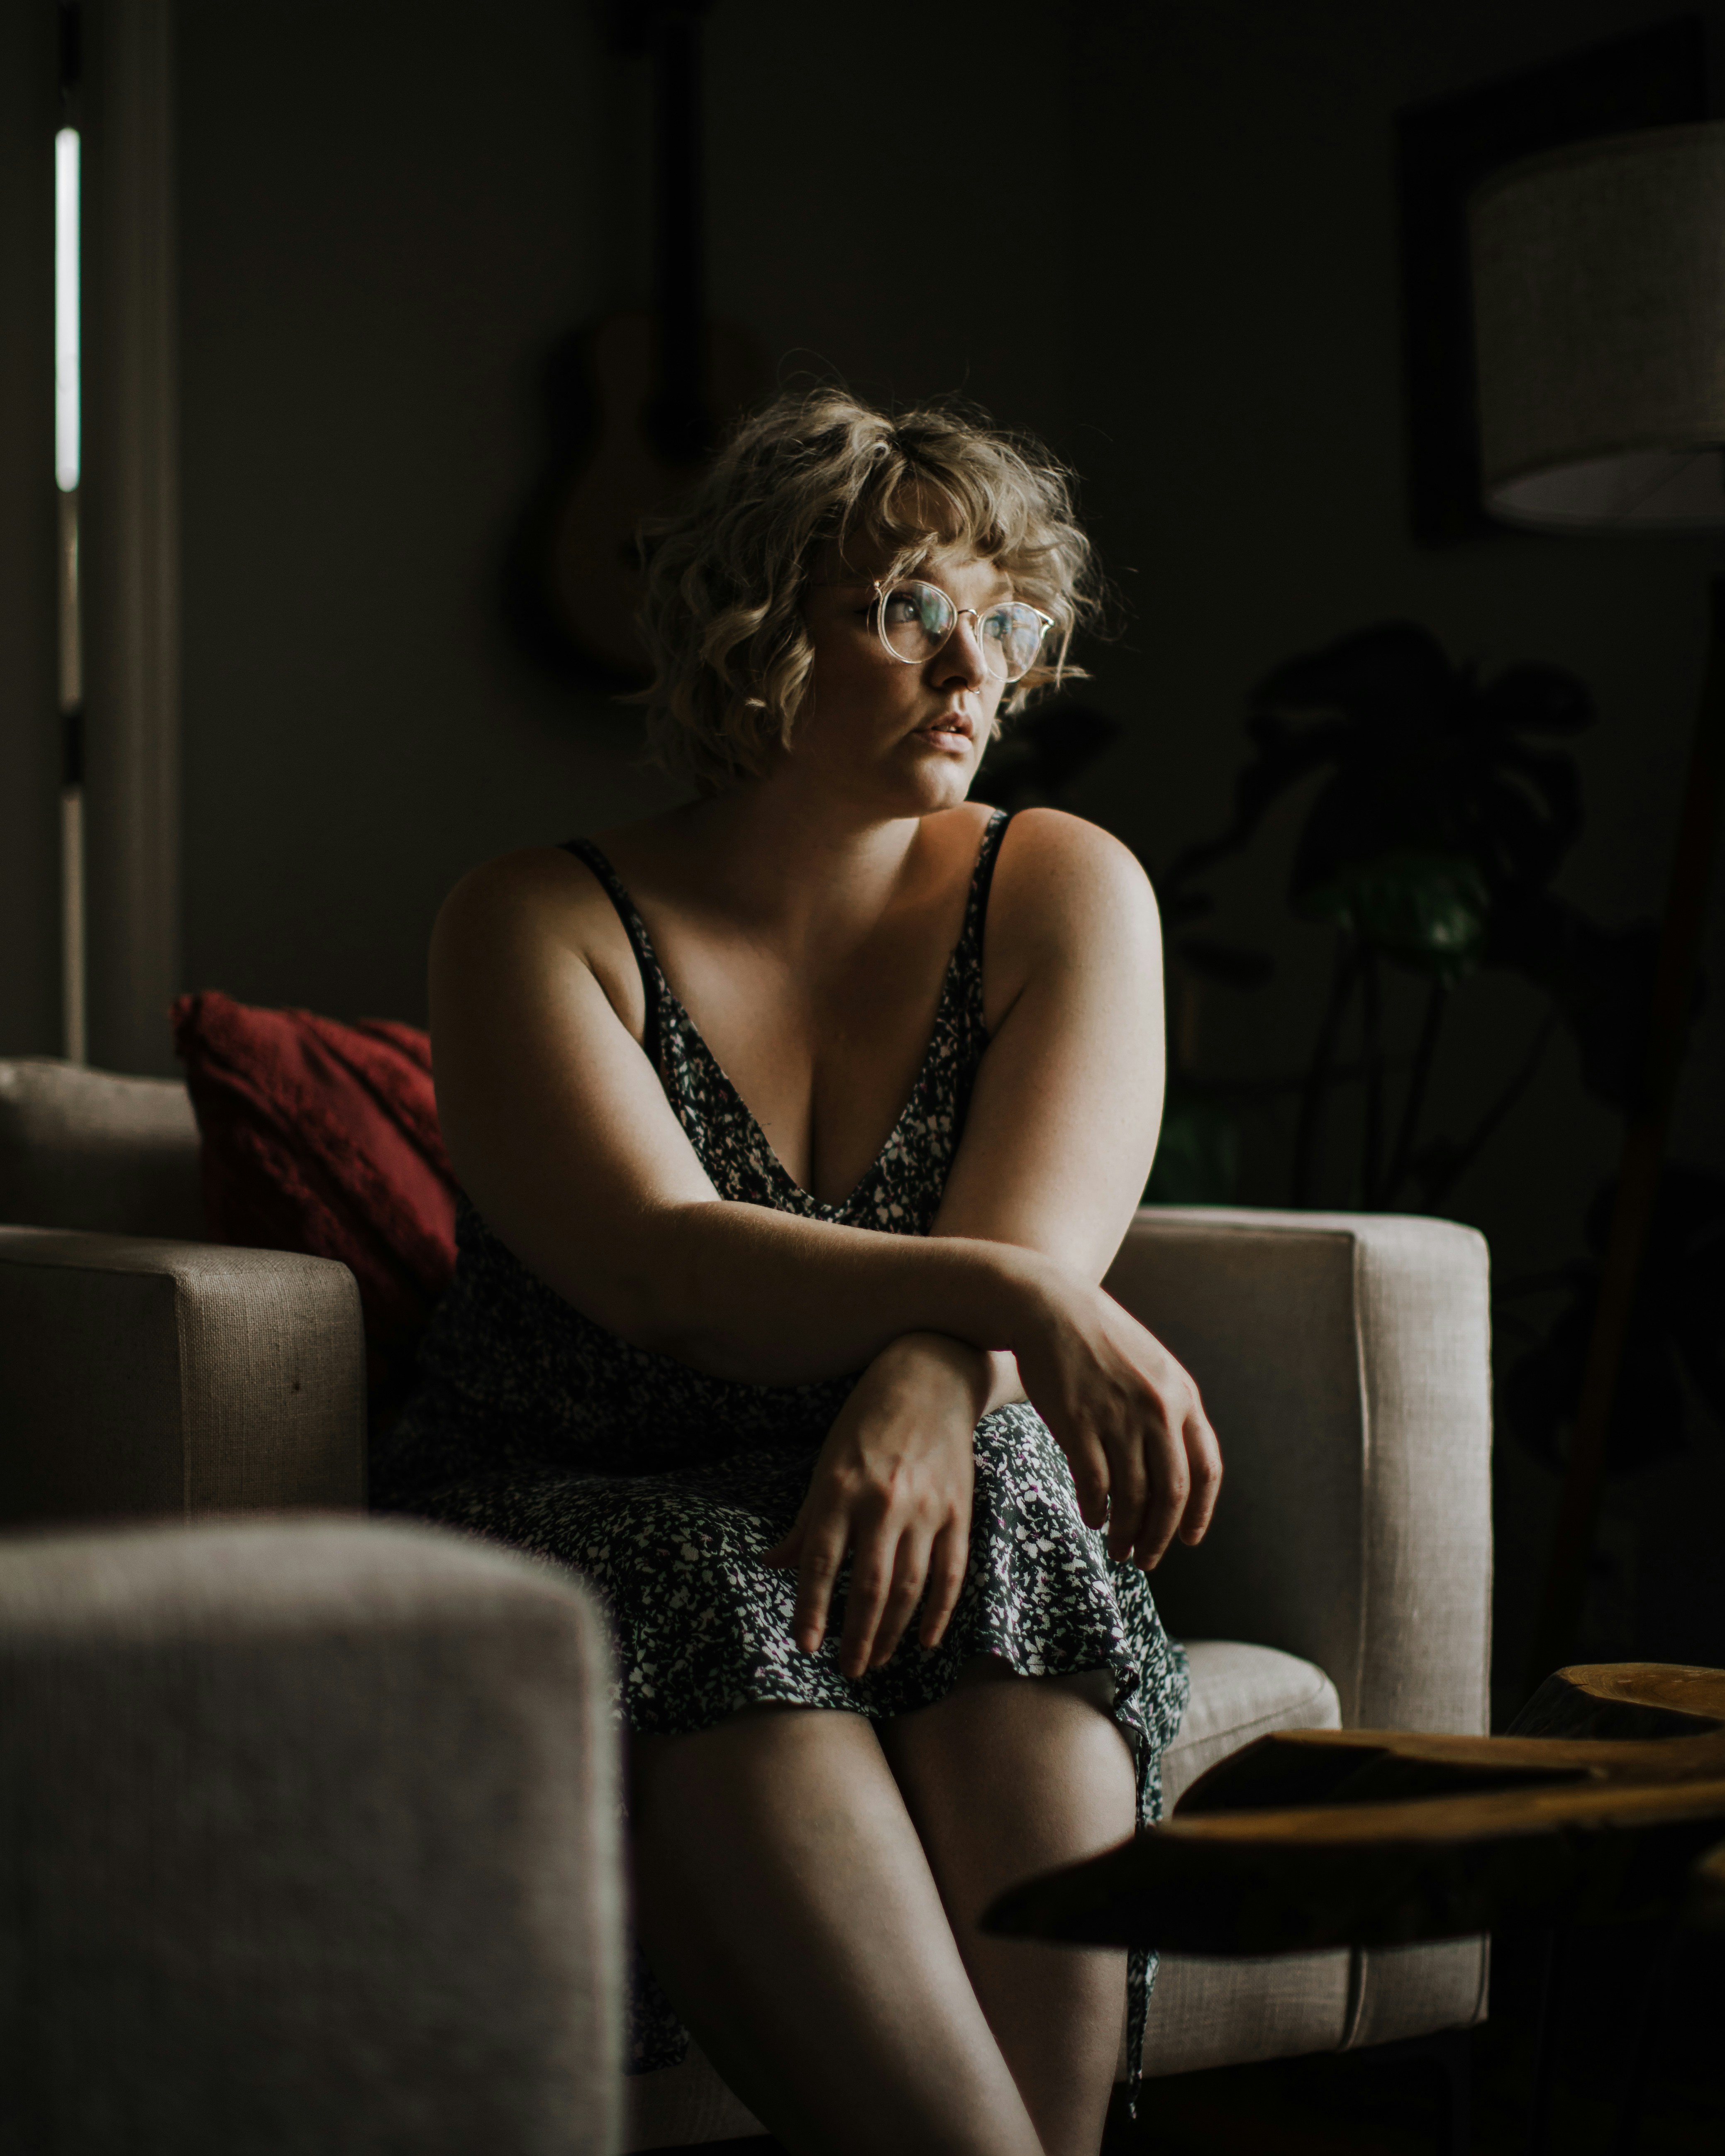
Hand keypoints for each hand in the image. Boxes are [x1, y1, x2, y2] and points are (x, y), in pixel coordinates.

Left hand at [763, 1333, 980, 1677]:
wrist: (930, 1376)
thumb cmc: (867, 1420)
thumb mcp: (827, 1464)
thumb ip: (806, 1522)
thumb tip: (773, 1565)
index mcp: (842, 1490)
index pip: (823, 1564)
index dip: (813, 1610)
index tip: (806, 1646)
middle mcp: (884, 1503)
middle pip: (871, 1588)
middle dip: (857, 1637)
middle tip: (848, 1669)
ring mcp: (927, 1509)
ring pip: (911, 1589)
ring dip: (892, 1633)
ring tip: (876, 1660)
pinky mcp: (959, 1512)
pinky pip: (951, 1575)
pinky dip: (939, 1613)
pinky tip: (925, 1640)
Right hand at [1011, 1265, 1221, 1569]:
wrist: (1050, 1307)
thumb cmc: (1098, 1340)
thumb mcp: (1152, 1367)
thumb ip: (1169, 1410)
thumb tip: (1176, 1466)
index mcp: (1182, 1397)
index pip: (1206, 1470)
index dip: (1200, 1513)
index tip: (1188, 1539)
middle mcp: (1158, 1410)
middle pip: (1171, 1493)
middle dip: (1161, 1535)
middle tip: (1147, 1558)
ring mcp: (1118, 1417)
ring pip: (1133, 1496)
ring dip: (1127, 1532)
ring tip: (1118, 1548)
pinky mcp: (1079, 1423)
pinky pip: (1095, 1484)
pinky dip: (1096, 1509)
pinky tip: (1092, 1518)